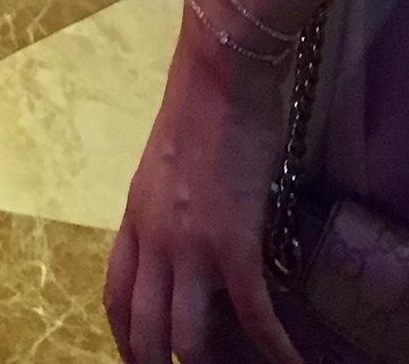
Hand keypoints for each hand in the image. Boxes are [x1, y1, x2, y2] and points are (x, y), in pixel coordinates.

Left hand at [105, 15, 304, 363]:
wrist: (220, 73)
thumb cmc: (198, 108)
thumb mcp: (164, 167)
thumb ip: (165, 210)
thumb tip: (180, 246)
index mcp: (134, 217)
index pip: (116, 295)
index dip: (126, 338)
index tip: (140, 358)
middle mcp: (154, 238)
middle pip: (144, 327)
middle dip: (158, 363)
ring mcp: (191, 243)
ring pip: (186, 336)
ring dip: (208, 362)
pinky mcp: (233, 241)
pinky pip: (253, 315)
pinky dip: (275, 348)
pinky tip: (292, 363)